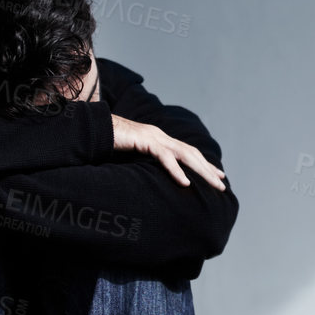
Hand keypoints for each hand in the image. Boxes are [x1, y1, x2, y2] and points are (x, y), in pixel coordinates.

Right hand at [111, 117, 227, 190]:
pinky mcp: (143, 140)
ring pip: (184, 154)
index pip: (187, 152)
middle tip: (222, 185)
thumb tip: (150, 180)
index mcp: (158, 140)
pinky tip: (185, 183)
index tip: (217, 175)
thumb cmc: (107, 144)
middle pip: (191, 153)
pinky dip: (176, 170)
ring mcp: (153, 136)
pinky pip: (163, 157)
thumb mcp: (129, 158)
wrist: (91, 129)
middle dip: (208, 169)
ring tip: (214, 185)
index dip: (203, 164)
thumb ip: (142, 165)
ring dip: (201, 171)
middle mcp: (160, 136)